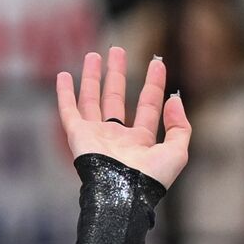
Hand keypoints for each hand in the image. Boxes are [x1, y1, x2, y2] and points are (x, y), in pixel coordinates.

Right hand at [56, 46, 191, 188]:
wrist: (123, 194)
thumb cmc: (151, 179)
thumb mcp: (177, 152)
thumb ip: (180, 126)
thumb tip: (174, 99)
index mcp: (141, 141)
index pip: (147, 104)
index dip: (153, 83)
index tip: (157, 62)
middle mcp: (117, 136)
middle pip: (116, 97)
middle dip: (117, 73)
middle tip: (118, 50)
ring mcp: (96, 135)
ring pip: (92, 99)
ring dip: (92, 77)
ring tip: (94, 54)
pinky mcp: (78, 136)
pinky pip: (69, 110)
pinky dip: (65, 93)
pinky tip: (63, 75)